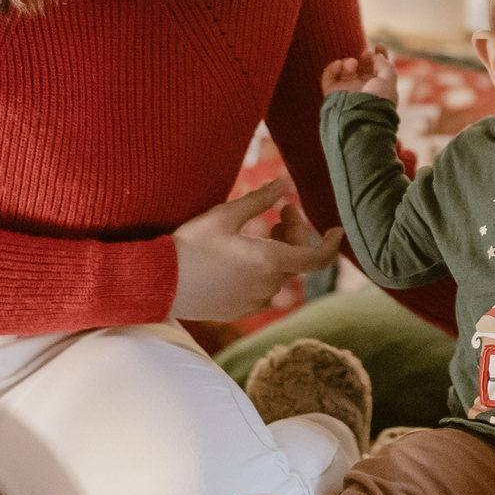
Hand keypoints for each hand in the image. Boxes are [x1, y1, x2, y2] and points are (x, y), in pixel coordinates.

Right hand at [170, 180, 342, 320]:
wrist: (158, 282)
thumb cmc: (190, 245)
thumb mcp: (225, 216)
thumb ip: (259, 200)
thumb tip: (285, 183)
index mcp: (268, 262)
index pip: (317, 258)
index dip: (331, 244)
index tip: (336, 229)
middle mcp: (267, 286)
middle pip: (296, 260)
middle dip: (295, 233)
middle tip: (283, 211)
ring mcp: (253, 302)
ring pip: (281, 276)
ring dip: (281, 252)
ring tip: (265, 231)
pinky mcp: (239, 311)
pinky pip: (265, 292)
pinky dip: (267, 273)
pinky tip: (248, 258)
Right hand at [321, 43, 397, 99]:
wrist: (358, 118)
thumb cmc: (377, 101)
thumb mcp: (389, 81)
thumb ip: (386, 66)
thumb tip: (378, 55)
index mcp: (378, 88)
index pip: (379, 69)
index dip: (380, 56)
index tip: (379, 46)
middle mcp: (363, 90)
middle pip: (363, 68)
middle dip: (365, 58)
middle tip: (366, 54)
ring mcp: (347, 91)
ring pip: (346, 71)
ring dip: (349, 63)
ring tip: (352, 64)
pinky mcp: (332, 93)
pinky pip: (329, 77)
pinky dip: (332, 68)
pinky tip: (339, 65)